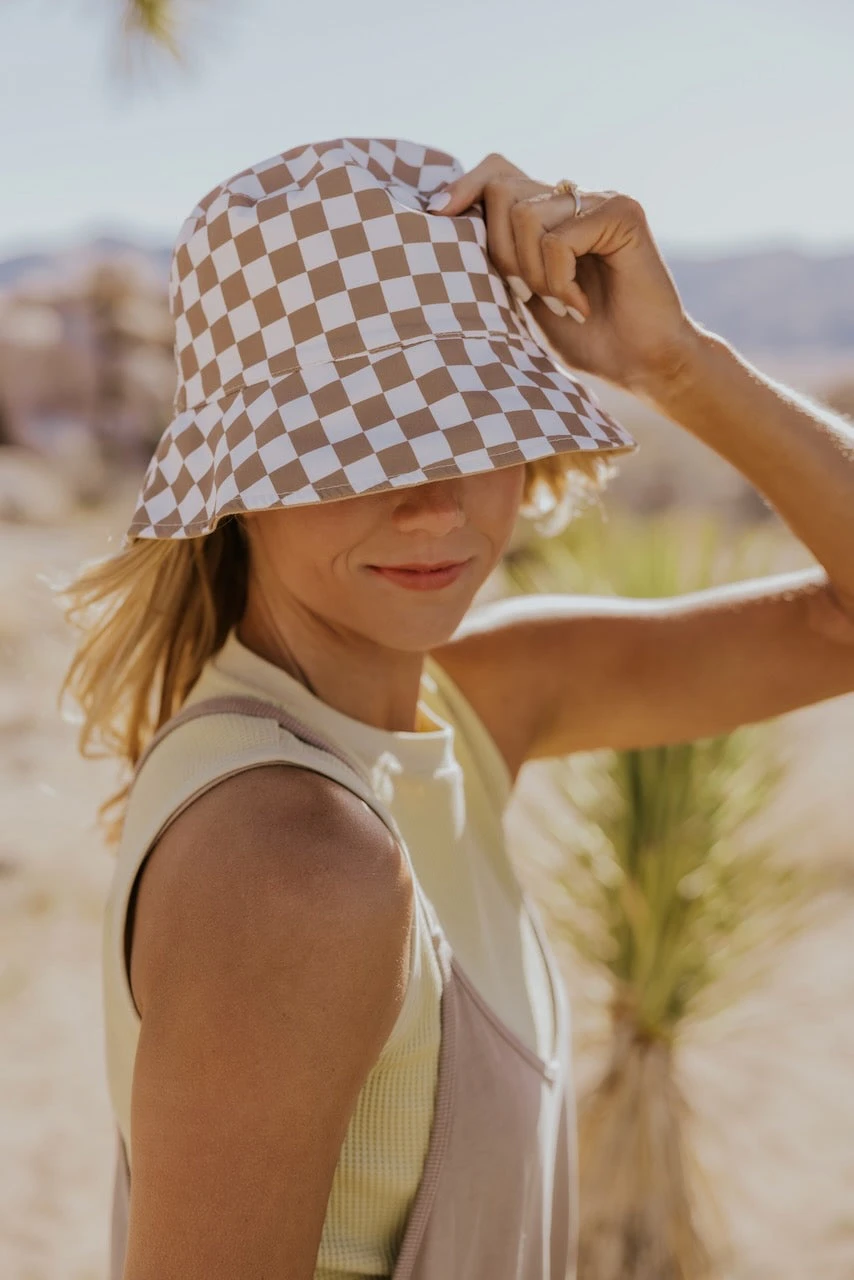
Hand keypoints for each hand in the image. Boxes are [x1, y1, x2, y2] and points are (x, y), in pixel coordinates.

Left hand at [427, 152, 699, 394]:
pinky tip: (581, 306)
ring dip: (533, 274)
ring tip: (561, 303)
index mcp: (551, 211)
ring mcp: (600, 199)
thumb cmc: (587, 338)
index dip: (463, 188)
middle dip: (500, 251)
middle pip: (501, 189)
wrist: (643, 365)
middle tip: (526, 295)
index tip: (436, 215)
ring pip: (526, 215)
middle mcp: (575, 196)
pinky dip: (560, 283)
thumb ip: (500, 257)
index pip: (495, 171)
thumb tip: (444, 220)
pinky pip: (558, 240)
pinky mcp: (622, 213)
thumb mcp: (525, 295)